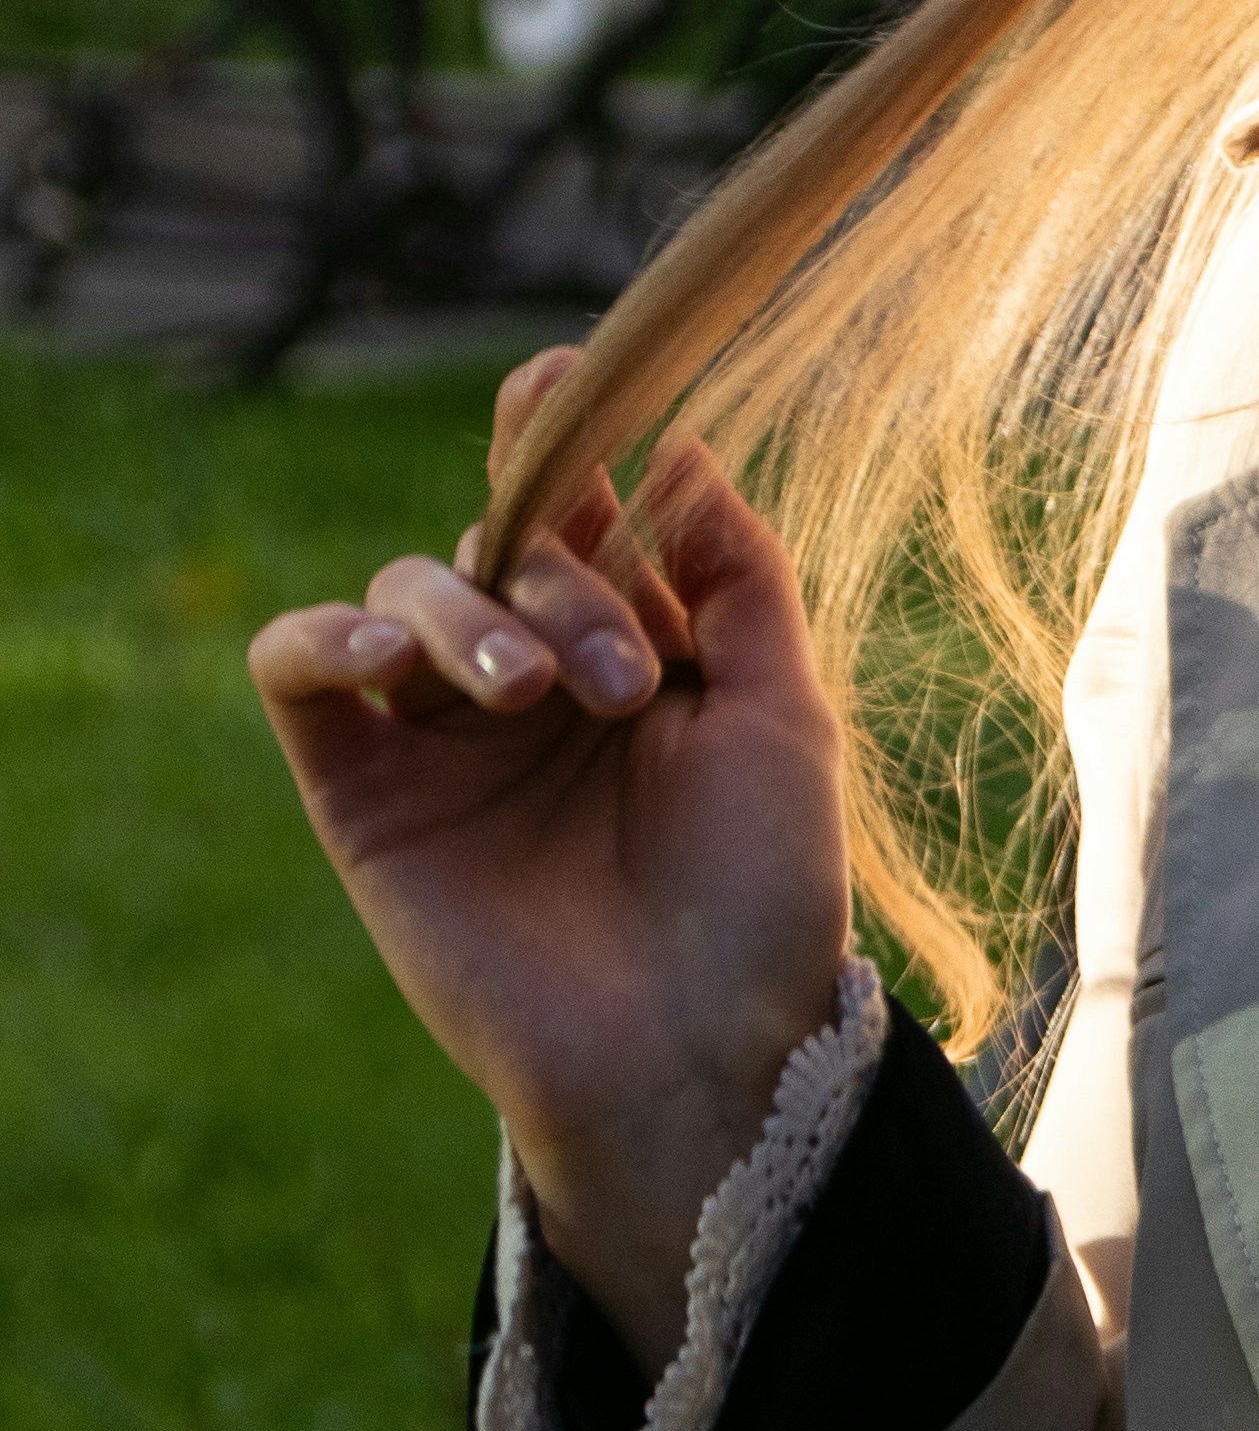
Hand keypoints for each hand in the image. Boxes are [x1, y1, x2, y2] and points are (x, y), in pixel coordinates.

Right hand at [250, 348, 851, 1376]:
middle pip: (498, 545)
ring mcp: (440, 739)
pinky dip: (325, 636)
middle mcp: (528, 684)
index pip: (576, 515)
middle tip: (623, 678)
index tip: (568, 379)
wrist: (700, 1051)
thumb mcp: (785, 716)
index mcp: (630, 651)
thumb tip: (682, 449)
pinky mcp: (364, 798)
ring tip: (535, 694)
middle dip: (558, 576)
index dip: (559, 439)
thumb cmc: (762, 900)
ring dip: (466, 611)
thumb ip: (737, 578)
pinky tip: (383, 656)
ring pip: (403, 591)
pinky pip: (299, 673)